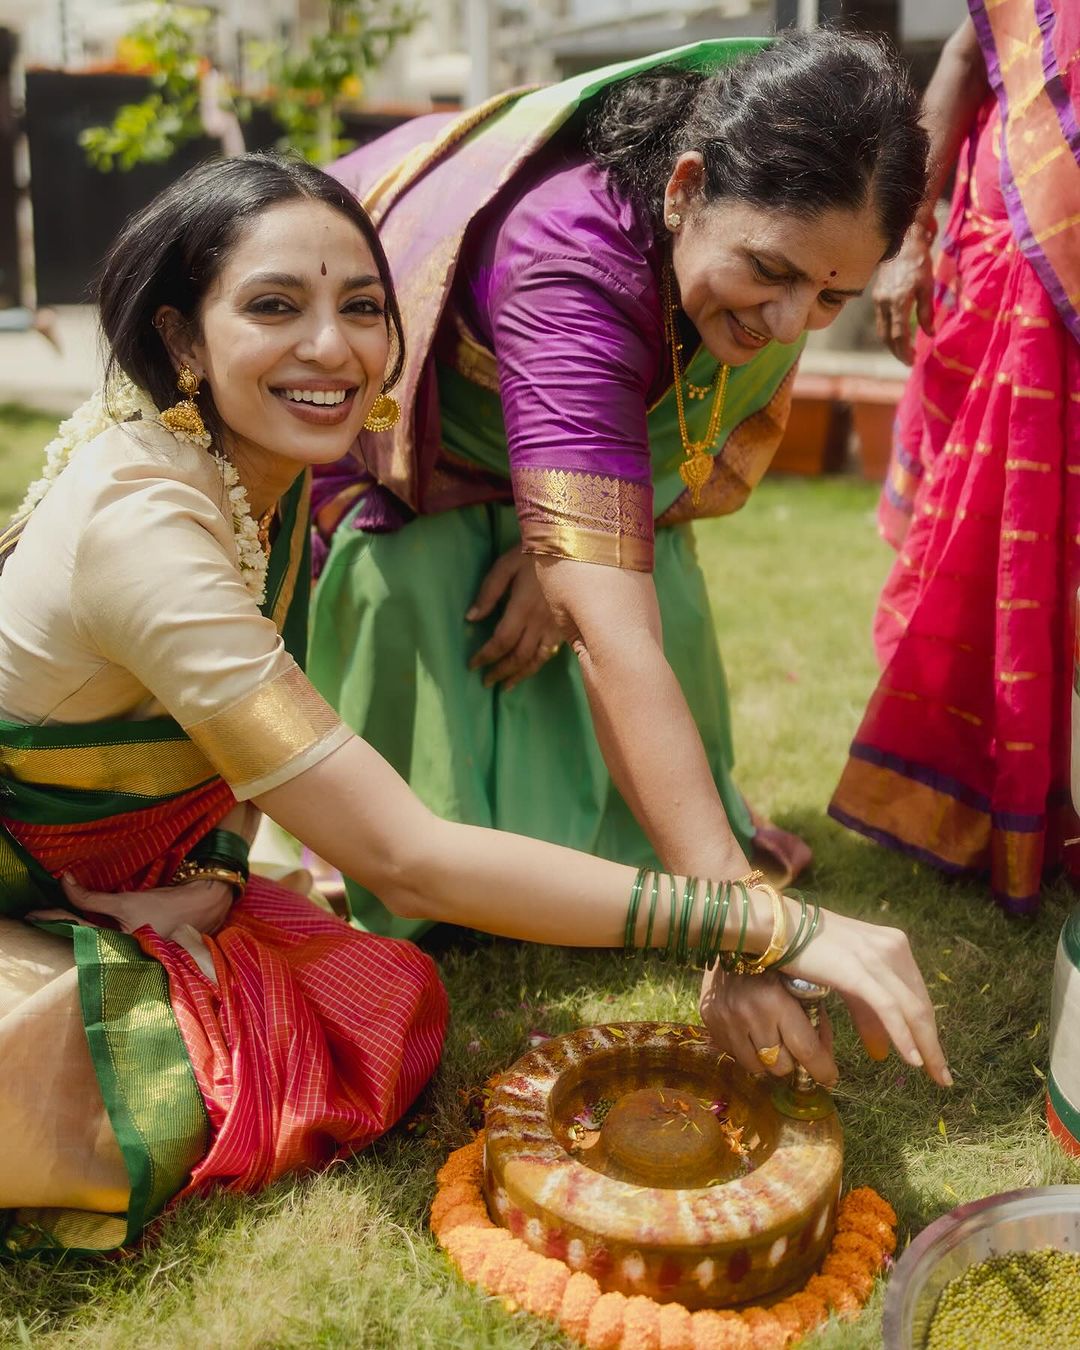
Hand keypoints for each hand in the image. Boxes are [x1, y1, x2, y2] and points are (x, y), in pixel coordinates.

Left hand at [28, 872, 234, 939]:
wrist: (204, 906)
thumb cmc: (167, 907)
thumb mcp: (126, 902)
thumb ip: (92, 897)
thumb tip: (65, 880)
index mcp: (115, 947)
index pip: (75, 930)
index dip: (53, 918)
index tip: (32, 913)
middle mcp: (121, 951)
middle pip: (83, 938)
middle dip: (62, 925)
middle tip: (38, 915)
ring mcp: (130, 947)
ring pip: (96, 936)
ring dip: (77, 925)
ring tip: (58, 915)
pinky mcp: (139, 940)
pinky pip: (111, 934)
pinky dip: (96, 925)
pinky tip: (89, 918)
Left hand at [466, 547, 564, 691]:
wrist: (574, 544)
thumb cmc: (535, 551)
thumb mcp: (506, 564)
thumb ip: (488, 592)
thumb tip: (471, 618)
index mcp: (522, 607)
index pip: (501, 641)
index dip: (485, 656)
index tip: (472, 665)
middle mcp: (540, 622)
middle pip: (518, 656)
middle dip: (500, 671)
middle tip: (486, 682)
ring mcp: (556, 626)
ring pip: (536, 659)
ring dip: (519, 675)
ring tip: (506, 686)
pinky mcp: (567, 625)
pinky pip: (552, 652)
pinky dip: (538, 664)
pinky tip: (530, 668)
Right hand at [700, 967, 837, 1085]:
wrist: (731, 937)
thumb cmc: (776, 962)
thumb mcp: (803, 985)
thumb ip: (816, 1021)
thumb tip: (824, 1059)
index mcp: (778, 1001)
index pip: (805, 1050)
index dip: (822, 1069)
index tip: (830, 1077)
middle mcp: (749, 1013)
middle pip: (779, 1066)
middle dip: (792, 1062)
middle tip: (794, 1049)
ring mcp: (725, 1019)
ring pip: (755, 1067)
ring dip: (766, 1059)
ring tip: (770, 1040)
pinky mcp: (708, 1019)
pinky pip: (732, 1052)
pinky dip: (745, 1048)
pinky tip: (749, 1030)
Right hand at [779, 906, 950, 1085]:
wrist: (779, 925)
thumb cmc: (808, 949)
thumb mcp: (846, 977)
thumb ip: (866, 1011)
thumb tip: (882, 1050)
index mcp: (893, 945)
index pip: (918, 995)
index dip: (928, 1029)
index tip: (935, 1058)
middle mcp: (892, 948)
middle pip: (921, 1004)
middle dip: (933, 1044)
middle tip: (943, 1077)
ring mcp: (877, 958)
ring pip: (912, 1009)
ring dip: (927, 1046)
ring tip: (936, 1076)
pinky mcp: (859, 971)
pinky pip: (889, 1009)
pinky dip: (903, 1036)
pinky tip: (913, 1060)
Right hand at [873, 226, 934, 365]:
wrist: (902, 243)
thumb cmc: (919, 262)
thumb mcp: (927, 286)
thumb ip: (926, 312)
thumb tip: (929, 333)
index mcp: (898, 301)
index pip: (899, 334)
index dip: (905, 350)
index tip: (912, 360)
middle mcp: (884, 303)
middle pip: (887, 336)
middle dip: (896, 351)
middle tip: (907, 360)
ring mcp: (878, 301)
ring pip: (881, 330)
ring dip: (891, 344)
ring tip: (902, 351)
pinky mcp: (876, 297)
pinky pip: (880, 321)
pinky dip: (887, 332)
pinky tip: (896, 334)